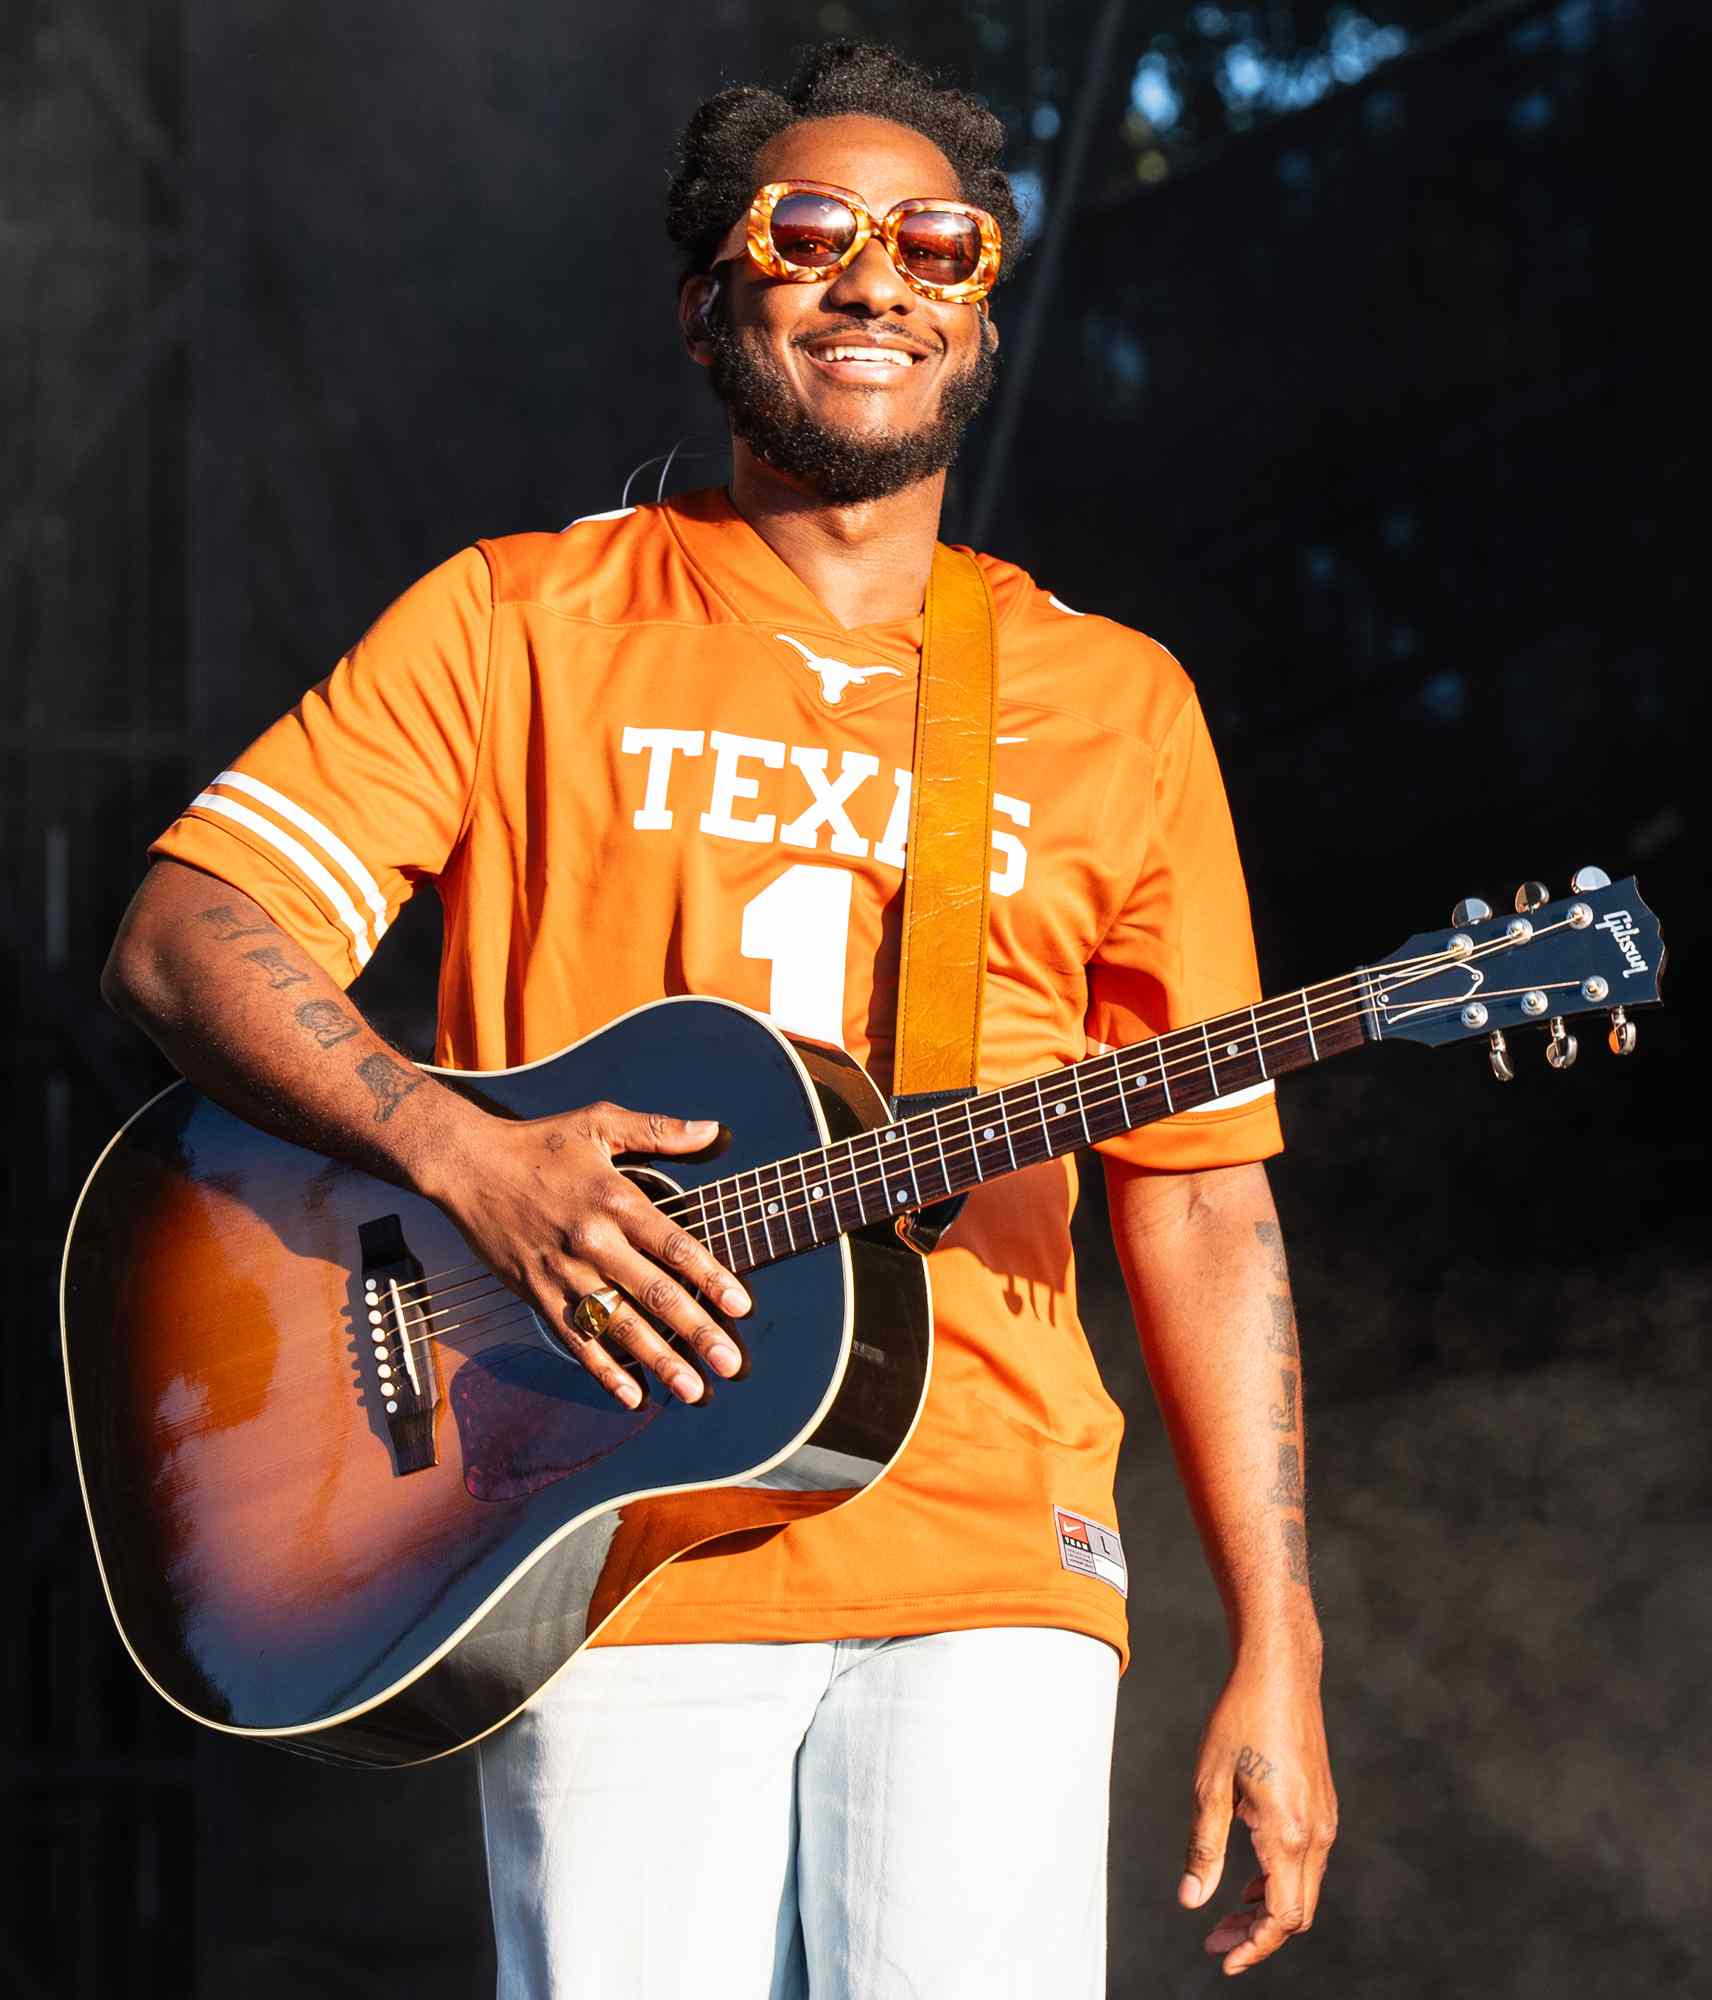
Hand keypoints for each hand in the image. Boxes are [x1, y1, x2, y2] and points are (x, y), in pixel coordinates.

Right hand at [431, 1099, 749, 1408]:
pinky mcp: (537, 1295)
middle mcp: (593, 1242)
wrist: (468, 1166)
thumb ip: (658, 1130)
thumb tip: (711, 1129)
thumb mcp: (599, 1122)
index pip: (674, 1246)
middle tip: (730, 1363)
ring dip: (659, 1361)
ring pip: (619, 1326)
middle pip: (654, 1295)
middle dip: (697, 1332)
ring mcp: (564, 1273)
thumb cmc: (539, 1143)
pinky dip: (603, 1371)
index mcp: (616, 1200)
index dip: (711, 1277)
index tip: (741, 1305)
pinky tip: (631, 1396)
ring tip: (693, 1390)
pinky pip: (576, 1340)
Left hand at [1177, 1650, 1337, 1975]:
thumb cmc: (1239, 1720)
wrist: (1281, 1673)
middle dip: (1256, 1934)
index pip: (1280, 1917)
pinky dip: (1279, 1881)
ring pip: (1303, 1888)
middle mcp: (1316, 1833)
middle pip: (1296, 1911)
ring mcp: (1324, 1819)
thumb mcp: (1210, 1785)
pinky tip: (1247, 1878)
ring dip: (1267, 1909)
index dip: (1253, 1946)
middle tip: (1215, 1942)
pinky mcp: (1322, 1805)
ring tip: (1226, 1916)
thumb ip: (1204, 1847)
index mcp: (1288, 1834)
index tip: (1223, 1961)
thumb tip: (1192, 1901)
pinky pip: (1306, 1861)